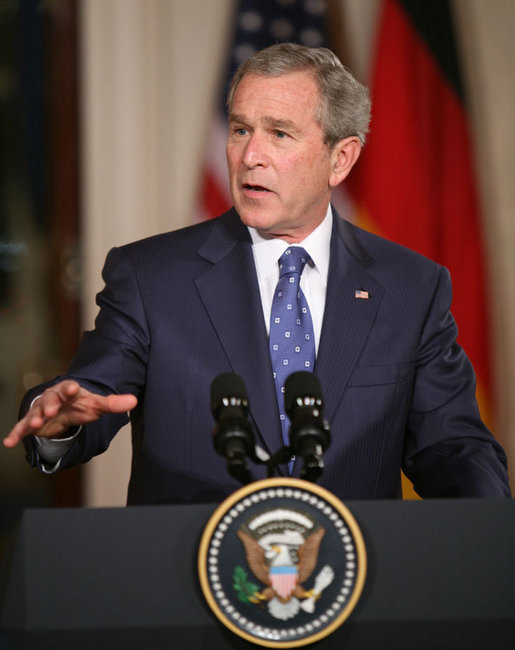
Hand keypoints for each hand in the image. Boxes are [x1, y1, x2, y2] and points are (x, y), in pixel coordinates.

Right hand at [3, 380, 136, 448]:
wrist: (62, 408)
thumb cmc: (80, 404)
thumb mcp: (96, 405)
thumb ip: (113, 403)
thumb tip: (134, 400)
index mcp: (69, 391)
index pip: (69, 388)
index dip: (69, 388)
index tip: (71, 388)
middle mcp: (53, 398)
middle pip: (50, 399)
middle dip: (50, 403)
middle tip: (50, 409)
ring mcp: (40, 410)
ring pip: (35, 412)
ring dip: (34, 418)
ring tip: (33, 424)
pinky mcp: (31, 423)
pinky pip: (22, 428)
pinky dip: (15, 434)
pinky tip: (8, 443)